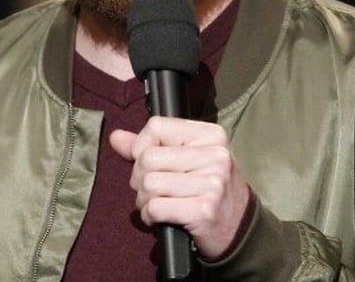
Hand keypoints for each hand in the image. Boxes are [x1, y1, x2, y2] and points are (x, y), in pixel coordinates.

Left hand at [109, 117, 249, 259]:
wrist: (239, 228)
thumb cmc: (208, 189)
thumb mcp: (186, 159)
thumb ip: (149, 146)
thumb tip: (115, 137)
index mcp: (210, 135)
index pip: (156, 126)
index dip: (141, 147)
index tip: (149, 163)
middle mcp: (215, 155)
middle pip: (148, 158)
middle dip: (139, 179)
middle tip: (152, 190)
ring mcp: (212, 183)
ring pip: (149, 184)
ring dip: (144, 200)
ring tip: (158, 203)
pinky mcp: (204, 210)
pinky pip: (156, 208)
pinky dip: (150, 216)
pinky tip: (161, 218)